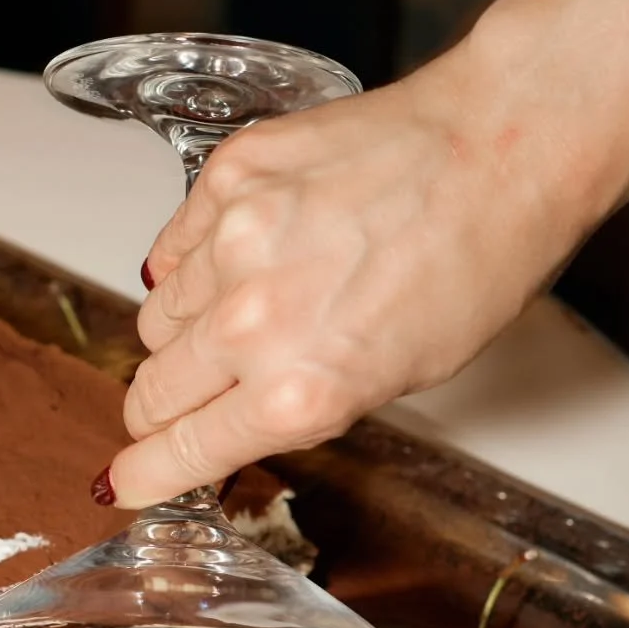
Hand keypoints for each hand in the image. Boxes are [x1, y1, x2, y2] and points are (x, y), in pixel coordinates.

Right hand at [104, 0, 628, 507]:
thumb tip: (238, 415)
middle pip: (153, 389)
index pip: (181, 451)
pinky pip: (175, 244)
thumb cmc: (478, 262)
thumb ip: (304, 400)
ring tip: (247, 309)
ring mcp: (232, 242)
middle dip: (162, 406)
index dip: (145, 474)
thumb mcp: (401, 374)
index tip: (126, 481)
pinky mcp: (227, 175)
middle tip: (184, 400)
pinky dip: (194, 261)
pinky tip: (243, 256)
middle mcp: (252, 325)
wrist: (502, 146)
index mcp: (301, 393)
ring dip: (184, 331)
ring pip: (158, 317)